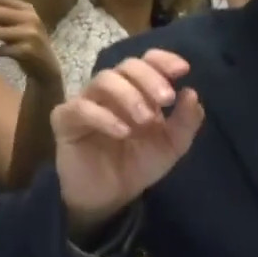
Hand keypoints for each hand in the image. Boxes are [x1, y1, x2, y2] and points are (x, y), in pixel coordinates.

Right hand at [54, 50, 203, 239]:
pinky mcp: (65, 120)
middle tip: (166, 99)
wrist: (112, 196)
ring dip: (129, 96)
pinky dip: (104, 117)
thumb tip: (192, 92)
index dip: (163, 60)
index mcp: (138, 90)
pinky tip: (123, 132)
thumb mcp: (172, 145)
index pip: (147, 61)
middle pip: (126, 66)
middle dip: (150, 78)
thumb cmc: (139, 163)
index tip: (182, 70)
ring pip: (103, 80)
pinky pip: (81, 108)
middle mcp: (112, 90)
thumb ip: (186, 121)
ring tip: (146, 120)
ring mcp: (87, 101)